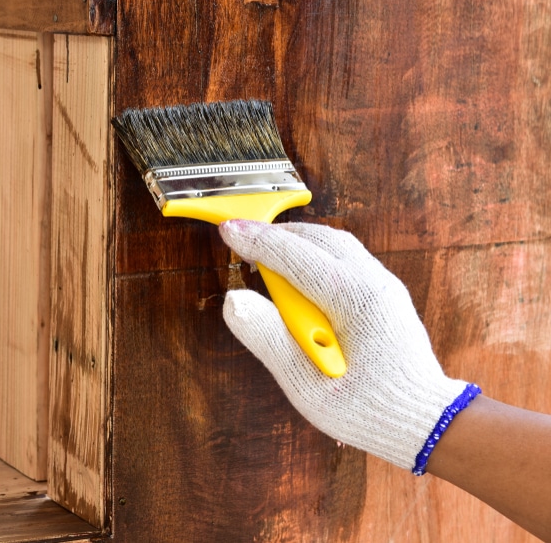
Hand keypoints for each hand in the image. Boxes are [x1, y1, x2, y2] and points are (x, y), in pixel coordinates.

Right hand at [218, 219, 478, 473]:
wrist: (426, 422)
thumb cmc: (368, 410)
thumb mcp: (306, 386)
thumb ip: (267, 339)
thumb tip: (234, 300)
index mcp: (355, 301)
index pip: (294, 256)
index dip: (255, 241)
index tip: (226, 230)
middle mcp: (374, 283)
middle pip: (317, 238)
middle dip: (274, 235)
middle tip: (240, 240)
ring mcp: (384, 285)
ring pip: (334, 243)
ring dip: (296, 242)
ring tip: (264, 255)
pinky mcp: (384, 294)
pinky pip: (346, 258)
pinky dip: (315, 254)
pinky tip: (296, 275)